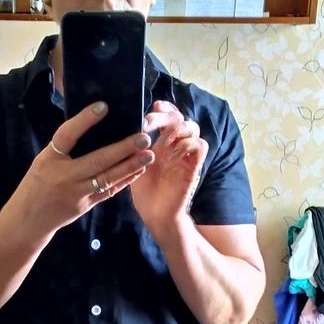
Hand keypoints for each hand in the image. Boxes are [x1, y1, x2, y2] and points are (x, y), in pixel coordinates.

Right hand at [15, 101, 153, 236]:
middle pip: (98, 160)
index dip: (85, 120)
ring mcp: (76, 193)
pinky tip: (137, 171)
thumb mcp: (42, 162)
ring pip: (108, 178)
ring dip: (130, 166)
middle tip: (143, 137)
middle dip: (123, 148)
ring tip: (148, 155)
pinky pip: (108, 192)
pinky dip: (124, 180)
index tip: (103, 106)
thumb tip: (91, 128)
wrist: (28, 220)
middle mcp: (64, 176)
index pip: (67, 135)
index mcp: (49, 160)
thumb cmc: (35, 185)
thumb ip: (63, 149)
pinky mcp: (85, 206)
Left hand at [131, 101, 207, 241]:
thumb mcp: (134, 164)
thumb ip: (134, 146)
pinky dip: (188, 144)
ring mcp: (185, 156)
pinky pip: (200, 146)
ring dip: (177, 128)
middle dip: (166, 115)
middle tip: (149, 121)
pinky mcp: (193, 168)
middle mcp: (175, 147)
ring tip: (162, 139)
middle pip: (180, 118)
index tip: (152, 106)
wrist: (155, 216)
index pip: (169, 116)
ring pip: (193, 128)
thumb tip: (123, 125)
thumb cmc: (144, 192)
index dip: (164, 108)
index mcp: (161, 143)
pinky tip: (173, 152)